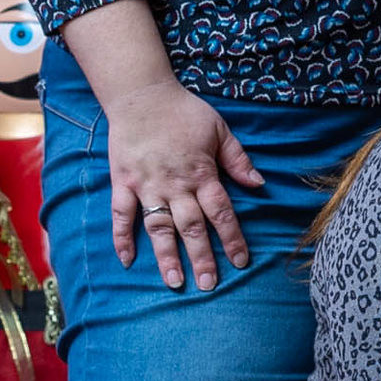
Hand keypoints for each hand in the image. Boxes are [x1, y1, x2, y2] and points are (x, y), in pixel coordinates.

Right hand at [99, 77, 263, 288]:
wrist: (141, 95)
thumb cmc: (184, 112)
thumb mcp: (220, 130)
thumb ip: (238, 160)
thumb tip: (259, 185)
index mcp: (201, 173)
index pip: (221, 213)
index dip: (232, 239)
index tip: (240, 262)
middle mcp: (175, 184)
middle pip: (192, 227)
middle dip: (202, 257)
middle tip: (208, 284)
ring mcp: (146, 185)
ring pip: (159, 227)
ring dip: (166, 256)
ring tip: (174, 282)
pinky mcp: (122, 182)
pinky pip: (121, 214)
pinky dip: (121, 237)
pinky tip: (127, 261)